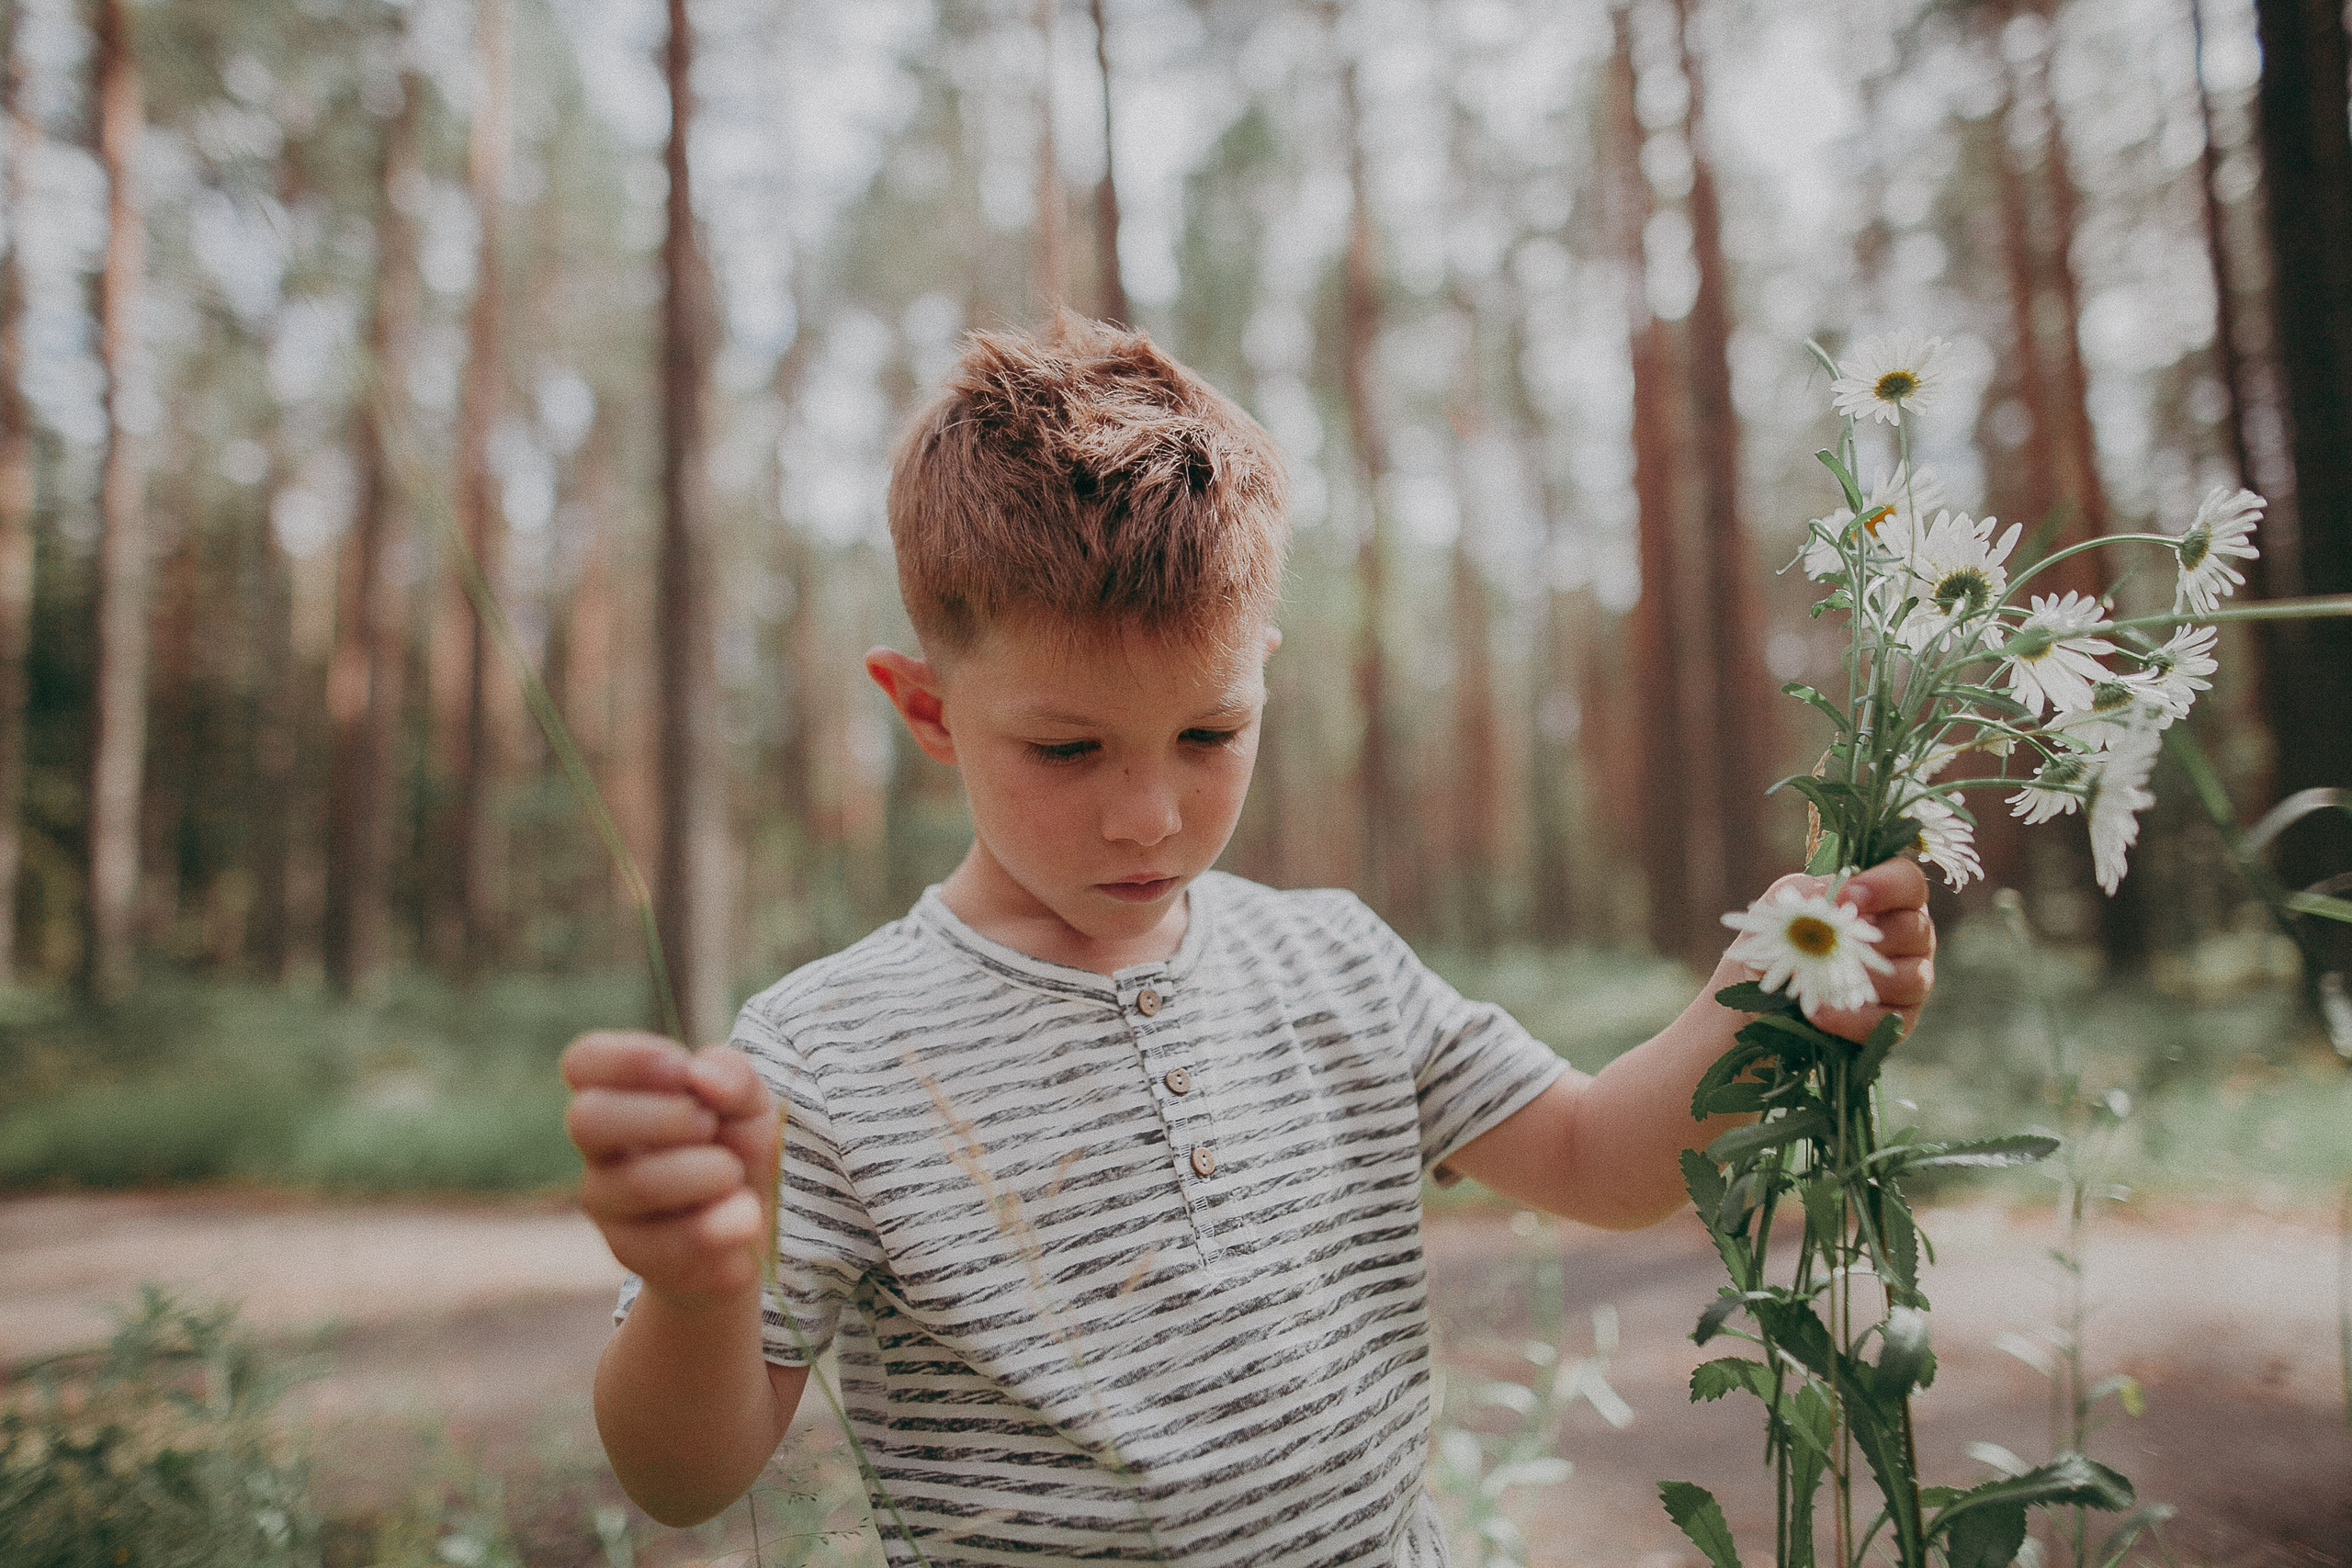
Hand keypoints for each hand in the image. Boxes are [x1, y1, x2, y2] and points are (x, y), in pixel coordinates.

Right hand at [563, 1032, 780, 1301]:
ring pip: (635, 1183)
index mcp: (618, 1094)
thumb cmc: (736, 1146)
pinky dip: (721, 1223)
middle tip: (708, 1123)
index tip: (681, 1067)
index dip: (626, 1059)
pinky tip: (743, 1213)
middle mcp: (600, 1148)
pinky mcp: (633, 1253)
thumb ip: (733, 1075)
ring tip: (734, 1175)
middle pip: (588, 1119)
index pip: (583, 1063)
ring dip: (702, 1173)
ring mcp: (609, 1203)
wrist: (751, 1224)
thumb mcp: (749, 1101)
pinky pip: (670, 1241)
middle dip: (662, 1116)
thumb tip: (702, 1076)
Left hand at [1732, 858, 1936, 1045]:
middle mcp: (1906, 938)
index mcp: (1884, 901)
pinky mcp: (1897, 1020)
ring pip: (1913, 978)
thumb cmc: (1779, 943)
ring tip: (1822, 982)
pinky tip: (1819, 1012)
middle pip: (1919, 929)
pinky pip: (1891, 1022)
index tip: (1849, 893)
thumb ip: (1795, 894)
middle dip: (1879, 935)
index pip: (1908, 881)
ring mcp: (1908, 980)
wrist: (1765, 996)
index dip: (1888, 884)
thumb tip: (1822, 895)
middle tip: (1838, 940)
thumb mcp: (1776, 913)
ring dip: (1863, 980)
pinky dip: (1853, 1019)